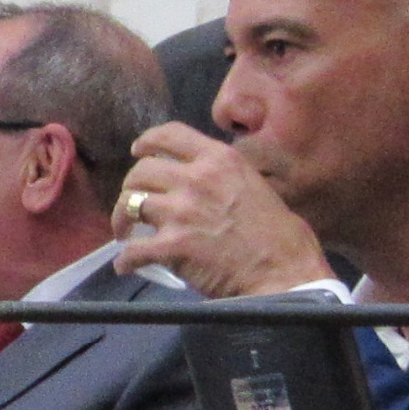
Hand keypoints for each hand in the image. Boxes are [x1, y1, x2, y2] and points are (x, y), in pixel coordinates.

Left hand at [112, 123, 336, 295]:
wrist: (285, 275)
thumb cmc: (280, 236)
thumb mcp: (255, 185)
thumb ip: (222, 177)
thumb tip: (199, 181)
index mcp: (220, 160)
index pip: (170, 134)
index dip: (147, 141)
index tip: (138, 151)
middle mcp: (197, 178)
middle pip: (141, 171)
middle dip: (131, 188)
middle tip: (134, 205)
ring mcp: (182, 211)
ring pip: (130, 204)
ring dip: (123, 220)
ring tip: (127, 234)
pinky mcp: (173, 245)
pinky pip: (133, 249)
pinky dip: (125, 260)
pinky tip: (127, 266)